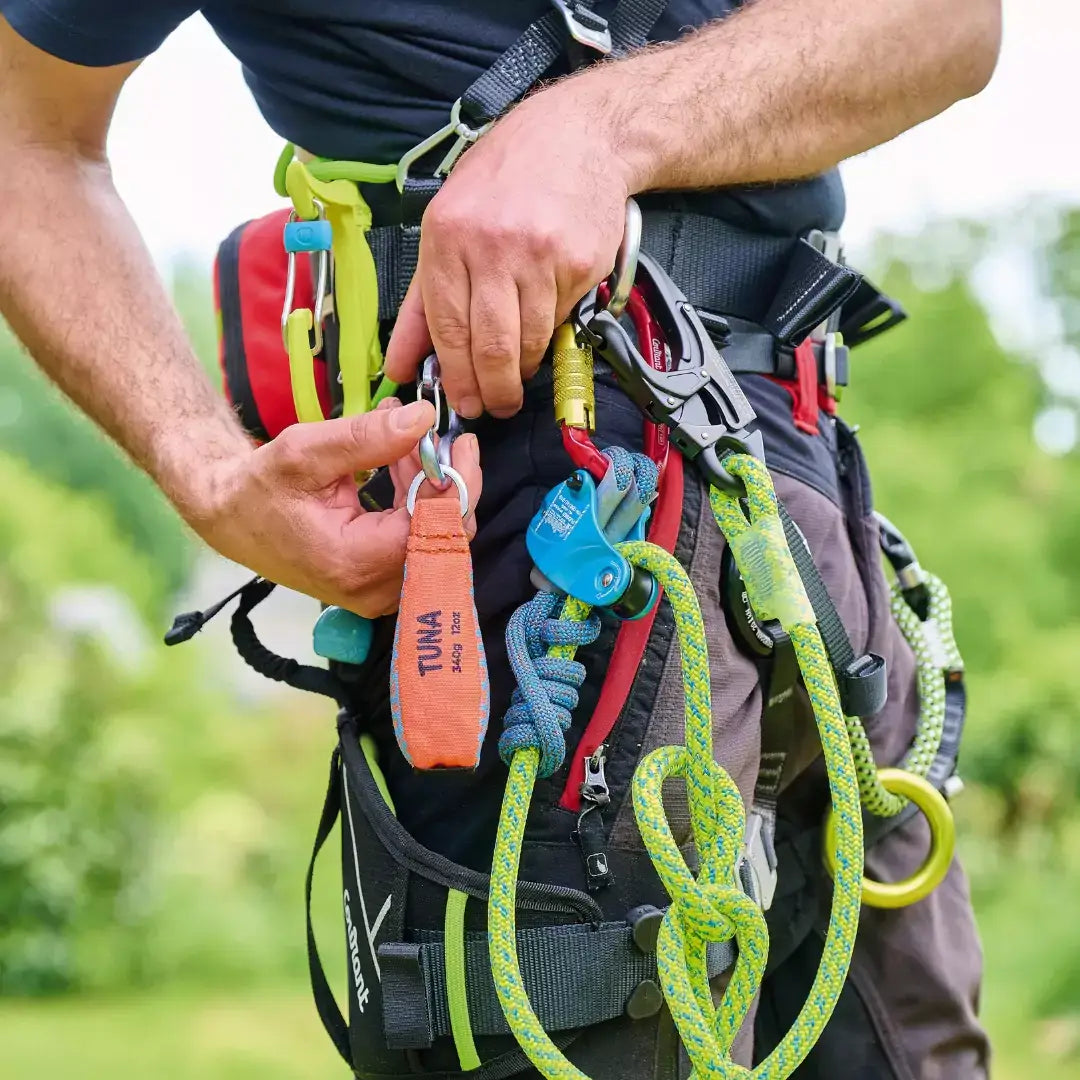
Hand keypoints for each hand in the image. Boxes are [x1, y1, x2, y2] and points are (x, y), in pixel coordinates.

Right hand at [186, 399, 482, 616]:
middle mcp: (372, 590)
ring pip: (438, 540)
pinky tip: (400, 469)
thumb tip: (422, 419)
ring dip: (431, 489)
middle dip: (447, 483)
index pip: (434, 530)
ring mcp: (379, 594)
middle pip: (446, 540)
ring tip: (405, 446)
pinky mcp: (381, 586)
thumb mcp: (304, 451)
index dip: (454, 485)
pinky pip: (422, 544)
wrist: (232, 517)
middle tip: (438, 438)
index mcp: (354, 563)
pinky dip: (418, 503)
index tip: (458, 443)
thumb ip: (366, 438)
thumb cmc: (260, 487)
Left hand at [384, 80, 630, 418]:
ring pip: (529, 340)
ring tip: (518, 376)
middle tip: (495, 406)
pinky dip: (551, 332)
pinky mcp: (579, 263)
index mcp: (448, 236)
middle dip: (492, 388)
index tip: (462, 401)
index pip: (447, 327)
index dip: (455, 376)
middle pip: (491, 345)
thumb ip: (422, 300)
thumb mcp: (448, 225)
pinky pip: (561, 318)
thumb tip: (400, 363)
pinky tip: (544, 322)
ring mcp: (540, 255)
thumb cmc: (505, 180)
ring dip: (522, 369)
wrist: (578, 136)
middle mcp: (492, 245)